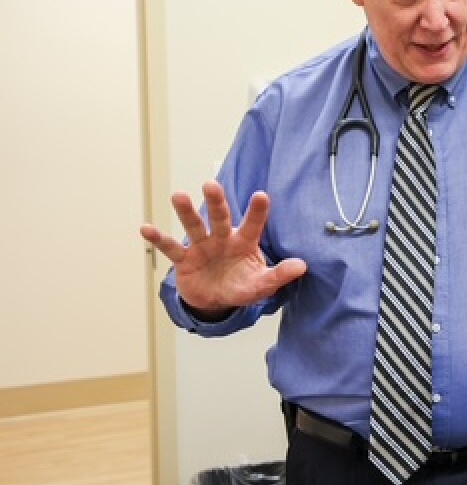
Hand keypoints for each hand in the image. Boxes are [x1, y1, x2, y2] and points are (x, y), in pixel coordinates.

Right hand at [139, 181, 305, 312]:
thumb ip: (279, 275)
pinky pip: (170, 248)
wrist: (215, 300)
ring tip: (178, 195)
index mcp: (244, 242)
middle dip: (216, 201)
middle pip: (220, 217)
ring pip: (194, 226)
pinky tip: (146, 228)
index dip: (257, 212)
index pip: (253, 224)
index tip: (261, 195)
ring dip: (186, 212)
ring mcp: (202, 247)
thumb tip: (302, 266)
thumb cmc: (241, 286)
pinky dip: (158, 239)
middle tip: (211, 184)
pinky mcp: (184, 261)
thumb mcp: (261, 284)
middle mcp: (222, 239)